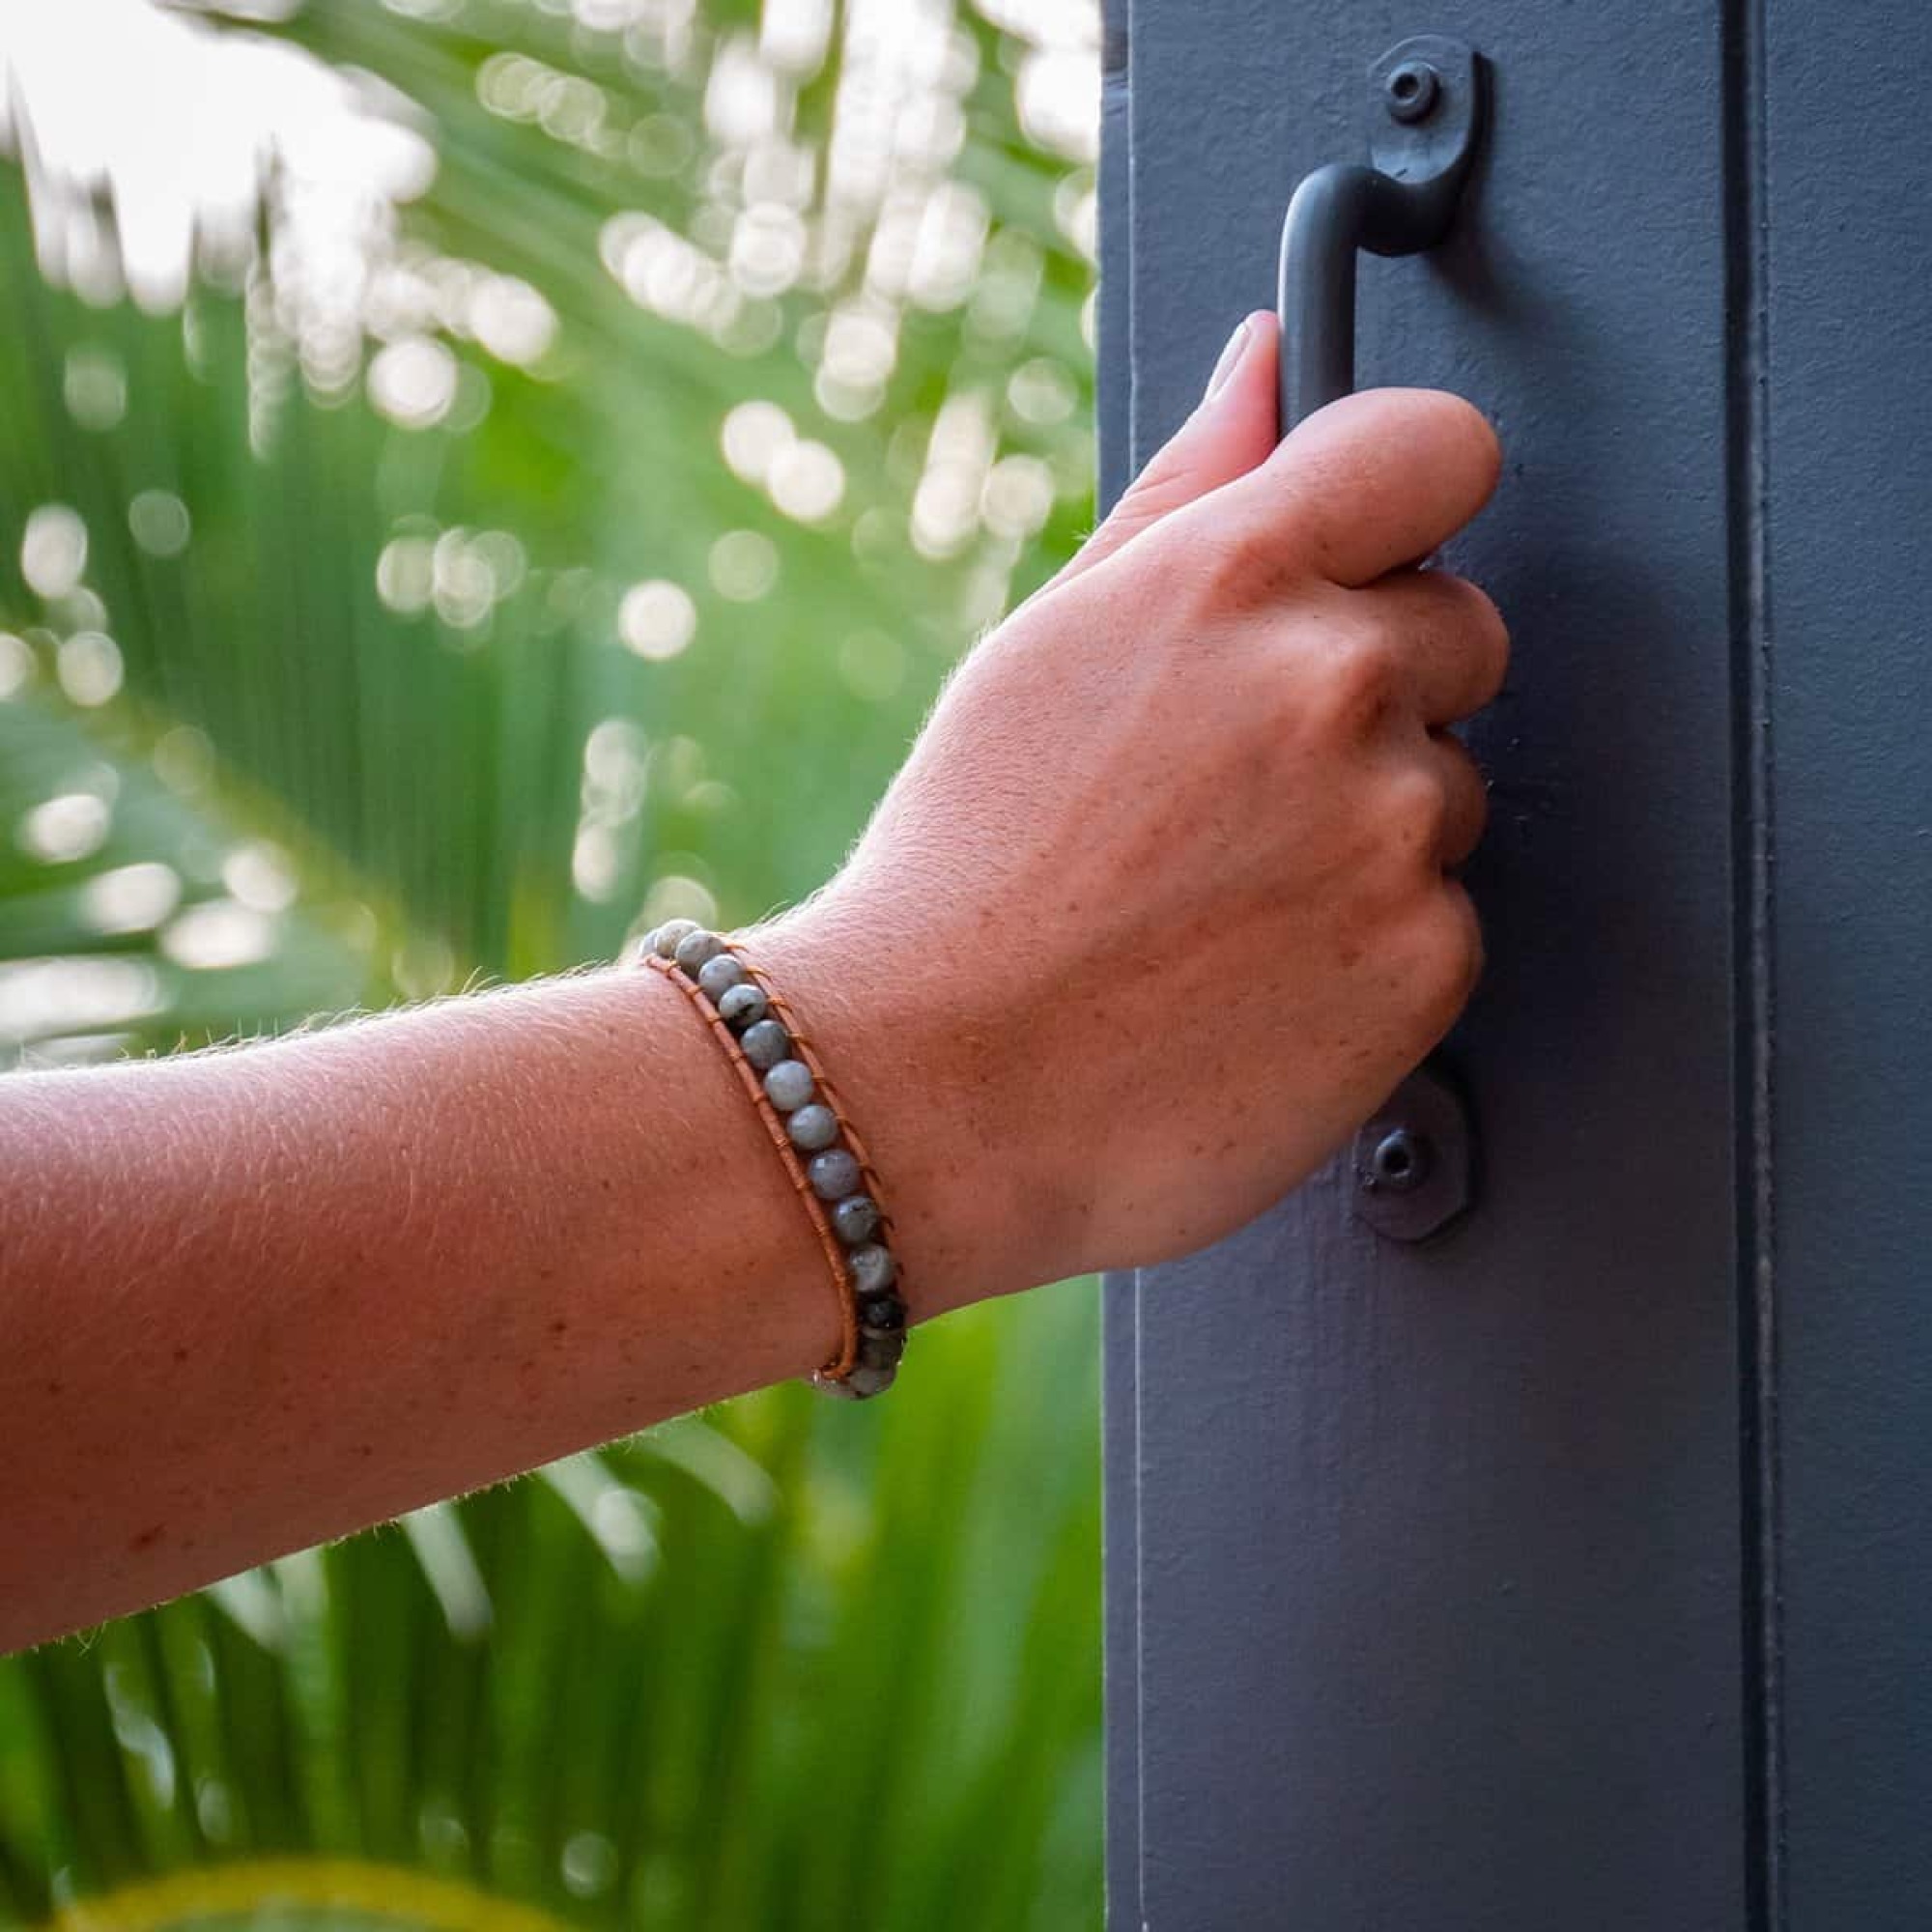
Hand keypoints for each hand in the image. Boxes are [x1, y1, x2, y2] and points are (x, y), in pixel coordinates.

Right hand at [761, 312, 1506, 1306]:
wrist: (929, 1090)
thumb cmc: (964, 869)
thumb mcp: (1047, 646)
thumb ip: (1185, 489)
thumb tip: (1269, 361)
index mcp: (1232, 574)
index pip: (1439, 447)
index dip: (1410, 501)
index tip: (1375, 554)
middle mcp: (1334, 681)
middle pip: (1465, 630)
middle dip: (1383, 687)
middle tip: (1241, 782)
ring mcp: (1392, 827)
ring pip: (1453, 790)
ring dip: (1373, 830)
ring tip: (1222, 899)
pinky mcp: (1427, 961)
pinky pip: (1448, 920)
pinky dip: (1375, 948)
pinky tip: (1254, 976)